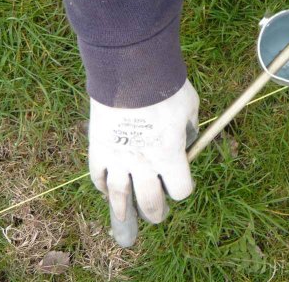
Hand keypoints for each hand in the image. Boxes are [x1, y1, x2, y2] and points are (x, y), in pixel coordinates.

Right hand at [88, 79, 198, 246]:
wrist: (133, 71)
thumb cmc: (167, 88)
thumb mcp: (190, 108)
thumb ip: (189, 128)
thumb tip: (187, 137)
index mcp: (170, 156)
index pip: (180, 189)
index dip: (182, 188)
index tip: (182, 183)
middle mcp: (144, 164)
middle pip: (150, 202)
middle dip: (155, 212)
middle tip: (157, 214)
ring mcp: (118, 157)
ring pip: (120, 196)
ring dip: (124, 212)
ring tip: (127, 218)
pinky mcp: (98, 147)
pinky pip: (97, 175)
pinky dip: (102, 186)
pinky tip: (107, 189)